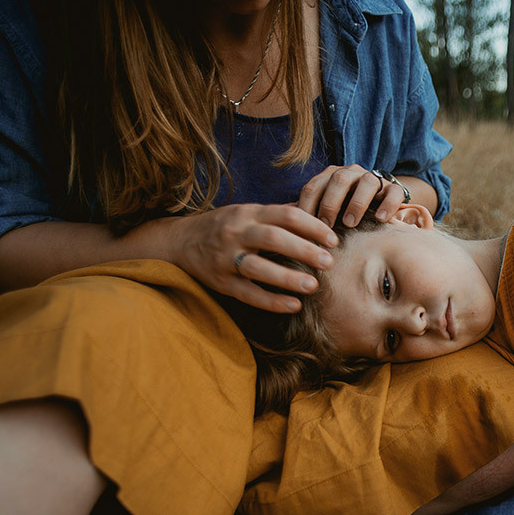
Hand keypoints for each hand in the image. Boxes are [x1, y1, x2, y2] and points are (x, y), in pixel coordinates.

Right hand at [169, 203, 336, 312]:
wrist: (180, 241)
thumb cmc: (225, 226)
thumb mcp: (249, 212)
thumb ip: (280, 213)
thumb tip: (318, 209)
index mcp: (248, 213)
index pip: (286, 215)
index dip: (313, 226)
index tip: (333, 239)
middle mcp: (236, 233)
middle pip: (274, 239)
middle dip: (305, 250)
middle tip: (329, 262)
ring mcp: (226, 258)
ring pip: (259, 268)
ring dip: (288, 278)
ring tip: (314, 286)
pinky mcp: (220, 282)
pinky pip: (248, 293)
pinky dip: (272, 301)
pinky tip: (294, 305)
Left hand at [297, 164, 410, 227]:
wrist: (382, 204)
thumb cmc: (346, 210)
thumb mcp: (327, 210)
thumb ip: (311, 212)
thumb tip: (284, 222)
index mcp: (331, 176)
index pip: (314, 186)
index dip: (307, 205)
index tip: (304, 227)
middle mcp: (352, 173)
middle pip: (339, 179)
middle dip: (331, 202)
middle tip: (327, 225)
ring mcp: (374, 179)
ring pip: (367, 182)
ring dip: (357, 202)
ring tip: (351, 223)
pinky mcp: (393, 188)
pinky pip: (393, 191)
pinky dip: (388, 204)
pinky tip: (381, 219)